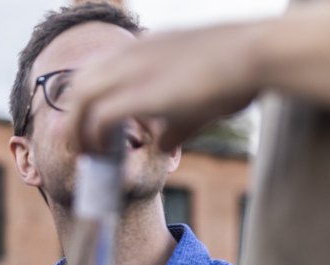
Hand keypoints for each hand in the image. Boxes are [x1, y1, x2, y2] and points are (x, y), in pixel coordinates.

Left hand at [66, 23, 263, 152]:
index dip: (82, 97)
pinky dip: (93, 135)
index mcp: (144, 47)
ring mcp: (134, 70)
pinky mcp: (142, 92)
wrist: (258, 53)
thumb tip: (163, 145)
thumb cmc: (238, 73)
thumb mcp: (198, 97)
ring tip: (83, 153)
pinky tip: (99, 153)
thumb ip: (174, 123)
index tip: (79, 121)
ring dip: (76, 128)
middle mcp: (132, 54)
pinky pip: (99, 116)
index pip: (96, 67)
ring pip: (81, 98)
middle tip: (72, 142)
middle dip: (71, 115)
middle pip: (80, 81)